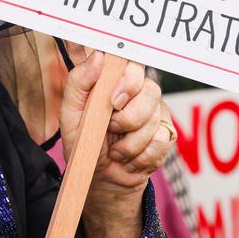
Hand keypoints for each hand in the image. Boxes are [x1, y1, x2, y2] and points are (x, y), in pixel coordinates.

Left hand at [59, 50, 174, 237]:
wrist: (101, 181)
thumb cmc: (84, 143)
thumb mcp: (71, 115)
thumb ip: (79, 83)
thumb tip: (98, 56)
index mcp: (117, 81)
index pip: (133, 64)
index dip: (128, 81)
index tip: (113, 101)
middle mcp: (141, 92)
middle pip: (150, 90)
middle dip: (127, 118)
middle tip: (111, 129)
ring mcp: (157, 113)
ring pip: (153, 119)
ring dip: (129, 143)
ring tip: (116, 149)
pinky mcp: (167, 135)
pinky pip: (161, 140)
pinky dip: (139, 156)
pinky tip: (129, 159)